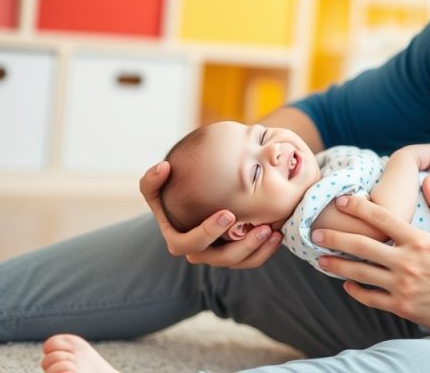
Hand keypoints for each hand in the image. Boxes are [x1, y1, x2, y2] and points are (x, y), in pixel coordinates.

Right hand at [140, 161, 281, 267]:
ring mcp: (218, 255)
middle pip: (220, 258)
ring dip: (257, 250)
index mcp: (178, 240)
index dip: (208, 233)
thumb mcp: (156, 189)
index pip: (189, 244)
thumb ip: (151, 181)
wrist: (196, 201)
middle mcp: (199, 252)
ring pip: (238, 262)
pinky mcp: (235, 255)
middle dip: (241, 246)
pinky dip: (264, 251)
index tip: (228, 214)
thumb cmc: (172, 195)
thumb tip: (163, 167)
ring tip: (272, 232)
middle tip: (261, 228)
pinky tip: (277, 234)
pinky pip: (250, 260)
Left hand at [312, 177, 429, 334]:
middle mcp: (407, 263)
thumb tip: (429, 181)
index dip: (359, 206)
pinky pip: (372, 299)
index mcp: (421, 241)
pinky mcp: (404, 307)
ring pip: (361, 274)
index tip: (342, 199)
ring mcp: (403, 287)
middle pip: (362, 246)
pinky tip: (347, 285)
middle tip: (315, 232)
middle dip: (336, 237)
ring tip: (321, 260)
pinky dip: (356, 291)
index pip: (382, 219)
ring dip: (338, 266)